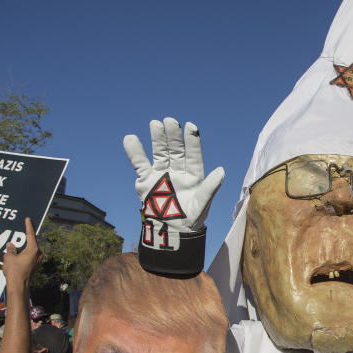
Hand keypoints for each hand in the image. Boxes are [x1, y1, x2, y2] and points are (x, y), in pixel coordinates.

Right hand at [2, 218, 41, 286]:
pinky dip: (23, 253)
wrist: (19, 285)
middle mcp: (38, 254)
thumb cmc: (14, 271)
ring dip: (23, 247)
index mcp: (34, 250)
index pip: (30, 234)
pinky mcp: (35, 266)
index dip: (28, 226)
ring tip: (14, 243)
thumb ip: (10, 249)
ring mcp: (38, 261)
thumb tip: (11, 245)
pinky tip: (16, 253)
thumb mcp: (9, 257)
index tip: (28, 219)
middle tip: (18, 231)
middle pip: (30, 243)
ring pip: (30, 250)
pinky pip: (29, 256)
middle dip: (23, 238)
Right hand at [124, 118, 224, 234]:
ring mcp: (162, 174)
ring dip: (158, 139)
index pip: (193, 155)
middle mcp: (178, 171)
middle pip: (176, 150)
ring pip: (160, 153)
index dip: (192, 141)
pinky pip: (140, 163)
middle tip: (170, 121)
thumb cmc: (190, 219)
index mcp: (194, 175)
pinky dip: (135, 152)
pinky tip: (130, 139)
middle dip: (174, 136)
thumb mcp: (201, 205)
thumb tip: (222, 170)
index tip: (190, 127)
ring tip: (155, 124)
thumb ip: (210, 188)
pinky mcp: (146, 180)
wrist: (169, 232)